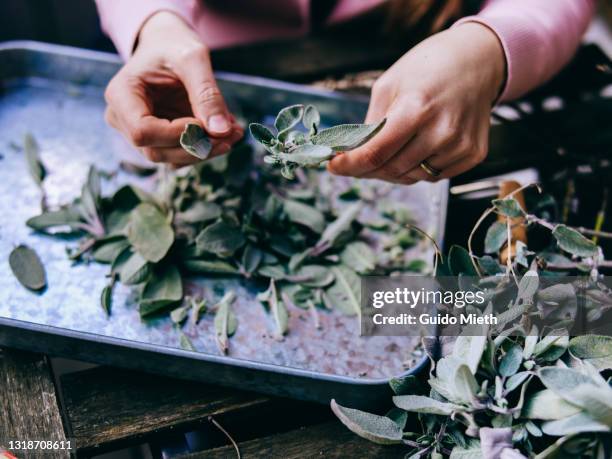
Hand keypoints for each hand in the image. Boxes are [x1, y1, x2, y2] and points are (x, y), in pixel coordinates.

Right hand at [104, 12, 242, 166]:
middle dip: (197, 147)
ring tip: (234, 132)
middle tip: (232, 132)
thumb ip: (207, 93)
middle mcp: (123, 119)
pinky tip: (226, 133)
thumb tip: (221, 131)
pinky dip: (206, 149)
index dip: (178, 134)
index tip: (205, 122)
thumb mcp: (193, 58)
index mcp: (120, 95)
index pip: (143, 131)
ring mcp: (139, 133)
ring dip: (206, 151)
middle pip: (157, 152)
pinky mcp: (158, 140)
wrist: (168, 46)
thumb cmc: (174, 45)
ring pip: (171, 159)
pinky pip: (181, 155)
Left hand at [328, 23, 505, 183]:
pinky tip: (418, 148)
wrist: (478, 60)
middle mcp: (442, 131)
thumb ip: (370, 124)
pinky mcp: (473, 155)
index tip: (333, 166)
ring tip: (391, 149)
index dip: (349, 164)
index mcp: (416, 108)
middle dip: (367, 169)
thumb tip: (352, 156)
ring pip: (412, 177)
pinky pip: (434, 176)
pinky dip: (418, 169)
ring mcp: (460, 146)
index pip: (375, 153)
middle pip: (391, 170)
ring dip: (392, 170)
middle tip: (356, 161)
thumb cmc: (428, 68)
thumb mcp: (389, 85)